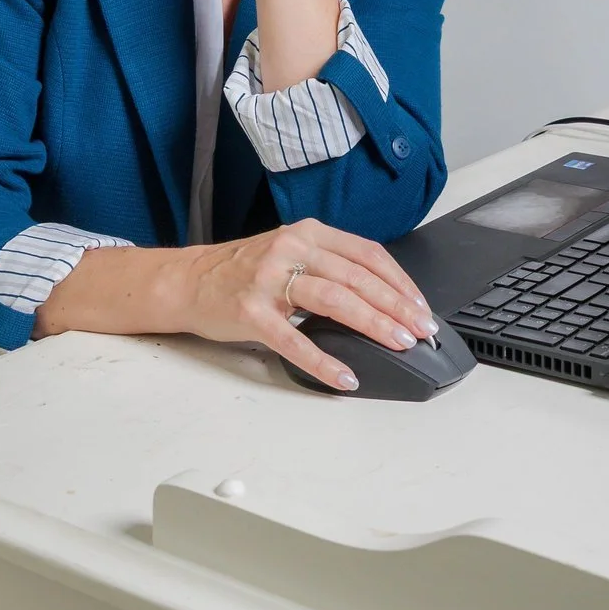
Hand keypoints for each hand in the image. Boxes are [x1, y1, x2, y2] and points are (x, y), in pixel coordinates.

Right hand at [178, 218, 435, 391]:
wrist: (187, 281)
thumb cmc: (243, 272)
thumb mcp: (290, 253)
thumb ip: (330, 265)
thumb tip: (383, 298)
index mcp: (307, 234)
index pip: (368, 254)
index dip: (401, 282)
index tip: (421, 307)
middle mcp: (291, 250)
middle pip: (357, 277)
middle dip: (397, 306)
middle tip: (421, 330)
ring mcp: (269, 281)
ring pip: (335, 300)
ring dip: (373, 324)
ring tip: (398, 344)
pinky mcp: (251, 313)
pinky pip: (295, 340)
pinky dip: (324, 361)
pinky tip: (345, 376)